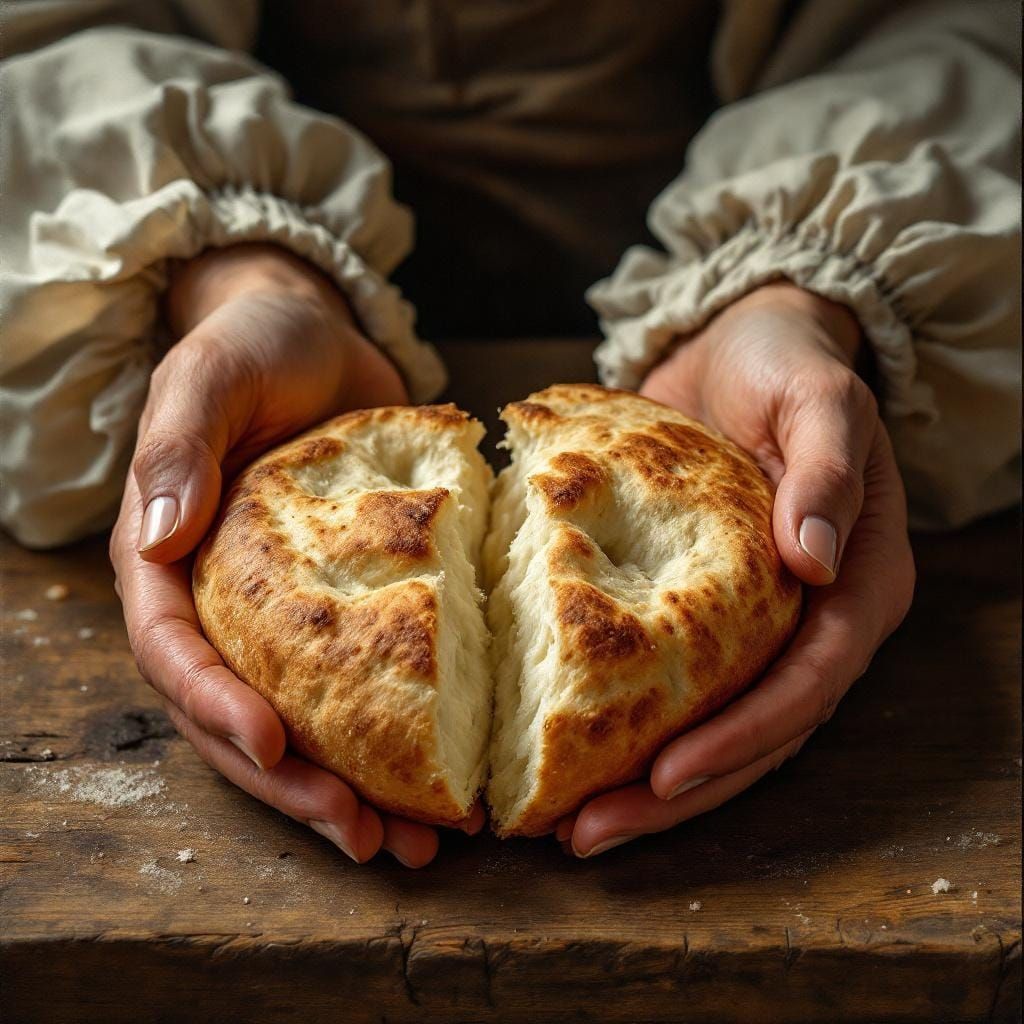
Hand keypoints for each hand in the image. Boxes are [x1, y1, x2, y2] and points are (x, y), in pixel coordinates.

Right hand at [110, 243, 482, 866]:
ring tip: (414, 843)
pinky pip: (362, 691)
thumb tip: (158, 534)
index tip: (276, 751)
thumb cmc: (256, 345)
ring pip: (302, 726)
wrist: (320, 335)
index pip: (175, 654)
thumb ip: (180, 448)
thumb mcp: (212, 378)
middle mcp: (222, 606)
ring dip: (348, 792)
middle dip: (294, 787)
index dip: (216, 709)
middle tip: (365, 835)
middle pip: (238, 719)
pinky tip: (447, 783)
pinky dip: (395, 743)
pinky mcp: (344, 614)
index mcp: (169, 562)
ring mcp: (283, 619)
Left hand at [557, 282, 914, 856]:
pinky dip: (629, 728)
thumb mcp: (820, 398)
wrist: (742, 343)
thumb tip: (820, 561)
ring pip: (714, 727)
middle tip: (590, 833)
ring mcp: (758, 627)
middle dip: (680, 793)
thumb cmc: (789, 364)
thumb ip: (827, 470)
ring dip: (648, 787)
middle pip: (758, 733)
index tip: (668, 774)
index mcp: (860, 583)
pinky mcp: (704, 616)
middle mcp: (813, 622)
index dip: (745, 736)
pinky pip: (673, 686)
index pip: (810, 682)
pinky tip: (568, 758)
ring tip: (570, 828)